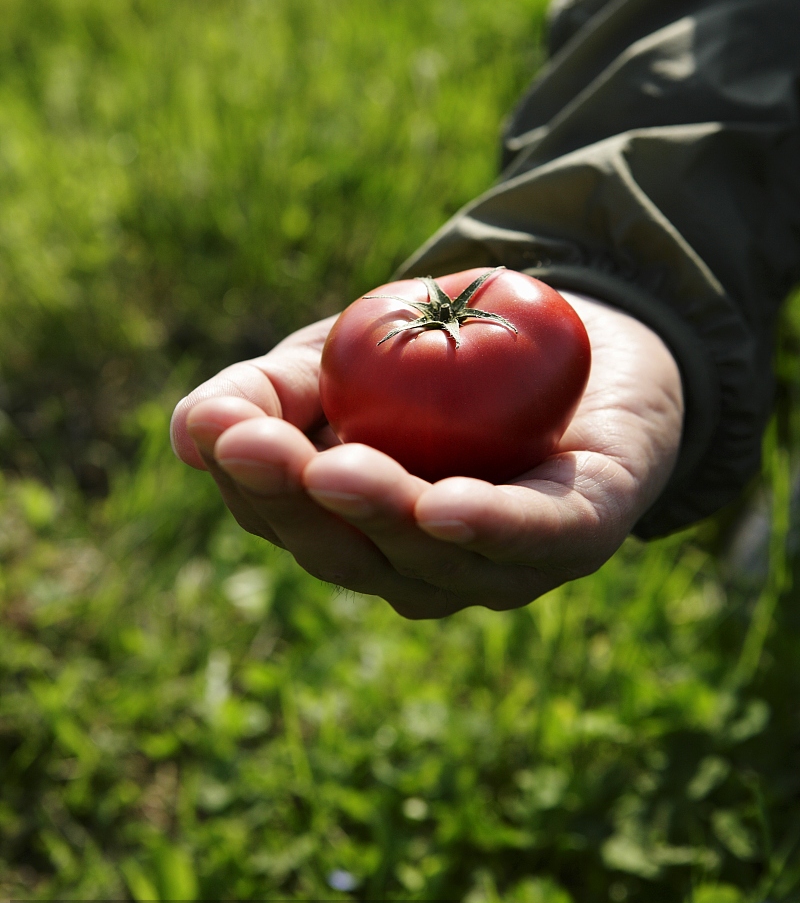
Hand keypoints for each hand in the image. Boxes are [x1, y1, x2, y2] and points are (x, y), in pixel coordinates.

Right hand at [170, 293, 682, 617]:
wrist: (577, 334)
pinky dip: (490, 526)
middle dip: (300, 504)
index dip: (247, 481)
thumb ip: (269, 392)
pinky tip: (445, 506)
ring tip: (339, 469)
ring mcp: (502, 565)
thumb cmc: (446, 359)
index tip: (218, 429)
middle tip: (259, 447)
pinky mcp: (583, 531)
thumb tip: (190, 433)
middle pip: (348, 555)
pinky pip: (533, 539)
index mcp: (356, 532)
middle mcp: (420, 568)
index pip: (284, 518)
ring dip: (382, 516)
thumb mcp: (342, 358)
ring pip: (430, 560)